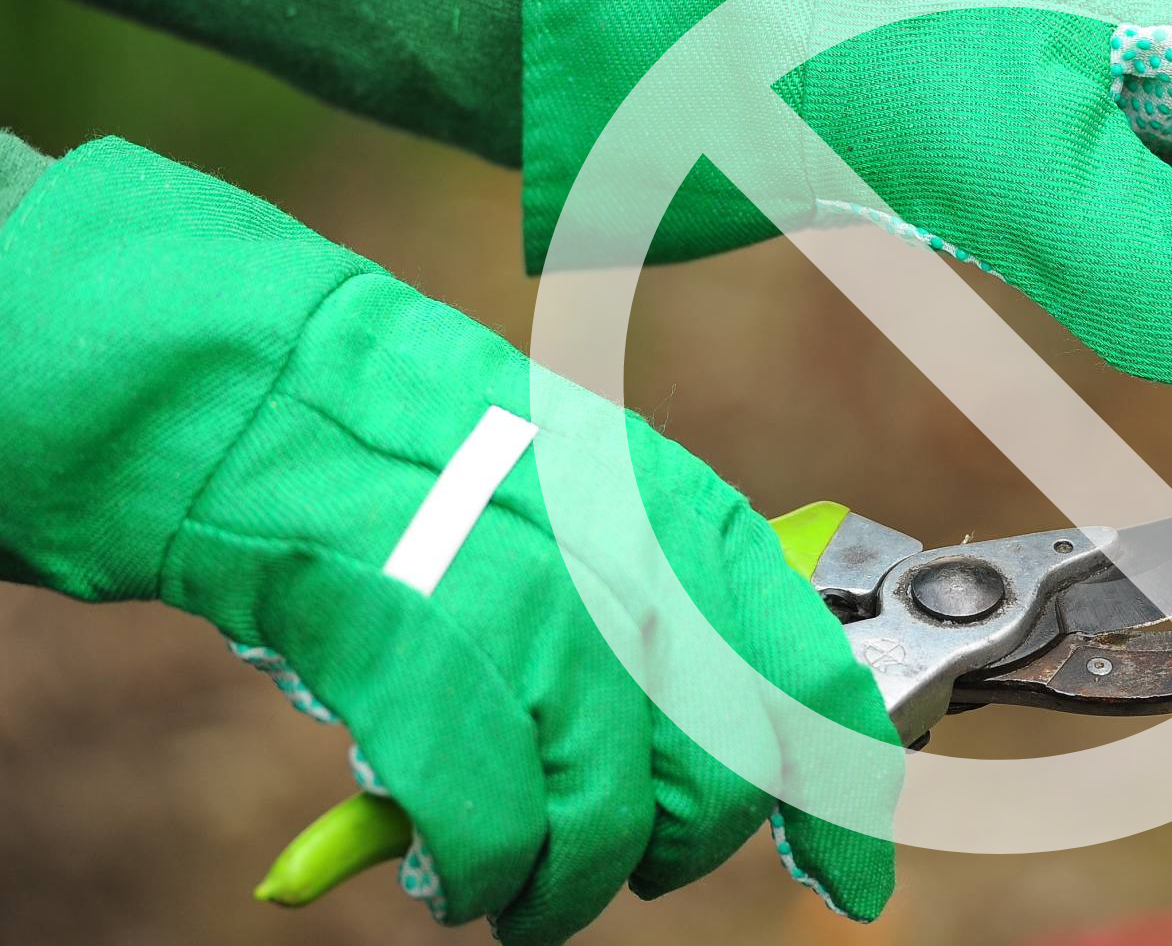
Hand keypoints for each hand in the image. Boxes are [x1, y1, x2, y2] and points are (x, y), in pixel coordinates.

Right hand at [0, 138, 898, 942]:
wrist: (223, 373)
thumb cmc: (386, 443)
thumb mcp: (555, 487)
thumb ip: (641, 587)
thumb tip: (723, 720)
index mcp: (652, 484)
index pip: (793, 642)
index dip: (835, 775)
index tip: (853, 872)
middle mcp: (598, 520)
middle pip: (714, 738)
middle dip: (689, 836)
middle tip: (625, 865)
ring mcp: (492, 563)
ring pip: (605, 788)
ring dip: (569, 878)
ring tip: (518, 893)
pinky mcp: (377, 613)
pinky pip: (481, 799)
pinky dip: (479, 863)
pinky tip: (449, 875)